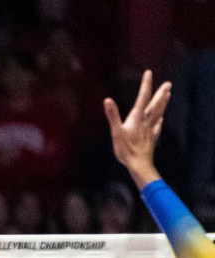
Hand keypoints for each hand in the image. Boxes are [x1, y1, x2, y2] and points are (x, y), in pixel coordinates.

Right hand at [103, 69, 170, 187]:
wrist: (139, 164)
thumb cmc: (126, 149)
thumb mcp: (116, 132)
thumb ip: (112, 115)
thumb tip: (107, 100)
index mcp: (137, 118)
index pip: (142, 97)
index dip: (145, 85)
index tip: (148, 73)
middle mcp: (146, 121)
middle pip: (155, 104)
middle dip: (160, 93)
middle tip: (168, 84)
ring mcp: (150, 129)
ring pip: (159, 113)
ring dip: (164, 103)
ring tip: (169, 94)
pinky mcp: (152, 138)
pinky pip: (157, 126)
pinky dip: (160, 120)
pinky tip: (161, 118)